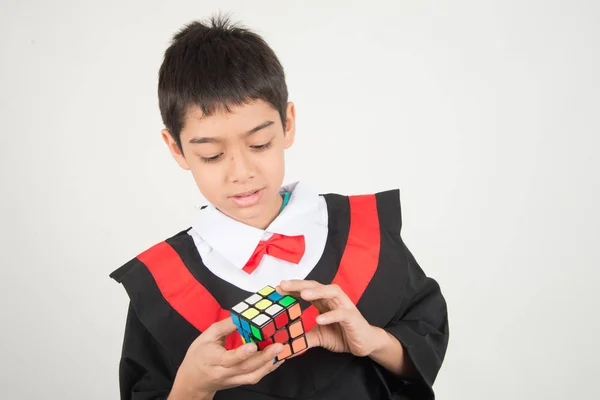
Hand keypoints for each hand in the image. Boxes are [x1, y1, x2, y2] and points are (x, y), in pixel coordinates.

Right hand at [169, 318, 284, 399]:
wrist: (194, 380)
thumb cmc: (199, 355)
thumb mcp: (207, 336)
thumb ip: (225, 326)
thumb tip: (242, 316)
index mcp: (213, 359)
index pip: (229, 359)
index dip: (242, 353)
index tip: (253, 345)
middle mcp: (224, 372)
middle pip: (245, 368)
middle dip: (264, 357)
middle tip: (278, 346)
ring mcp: (233, 379)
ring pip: (252, 376)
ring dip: (269, 364)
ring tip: (281, 352)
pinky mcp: (239, 382)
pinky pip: (255, 377)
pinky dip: (267, 369)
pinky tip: (277, 359)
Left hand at [277, 280, 381, 356]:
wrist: (365, 344)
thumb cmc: (343, 334)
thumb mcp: (319, 336)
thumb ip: (304, 338)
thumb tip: (286, 345)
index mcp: (324, 301)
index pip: (307, 290)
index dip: (292, 289)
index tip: (277, 289)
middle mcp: (334, 299)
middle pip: (316, 286)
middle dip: (300, 284)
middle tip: (284, 285)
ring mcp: (344, 306)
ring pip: (331, 292)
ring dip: (317, 292)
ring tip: (303, 294)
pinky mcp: (353, 317)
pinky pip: (341, 313)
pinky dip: (330, 315)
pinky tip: (320, 319)